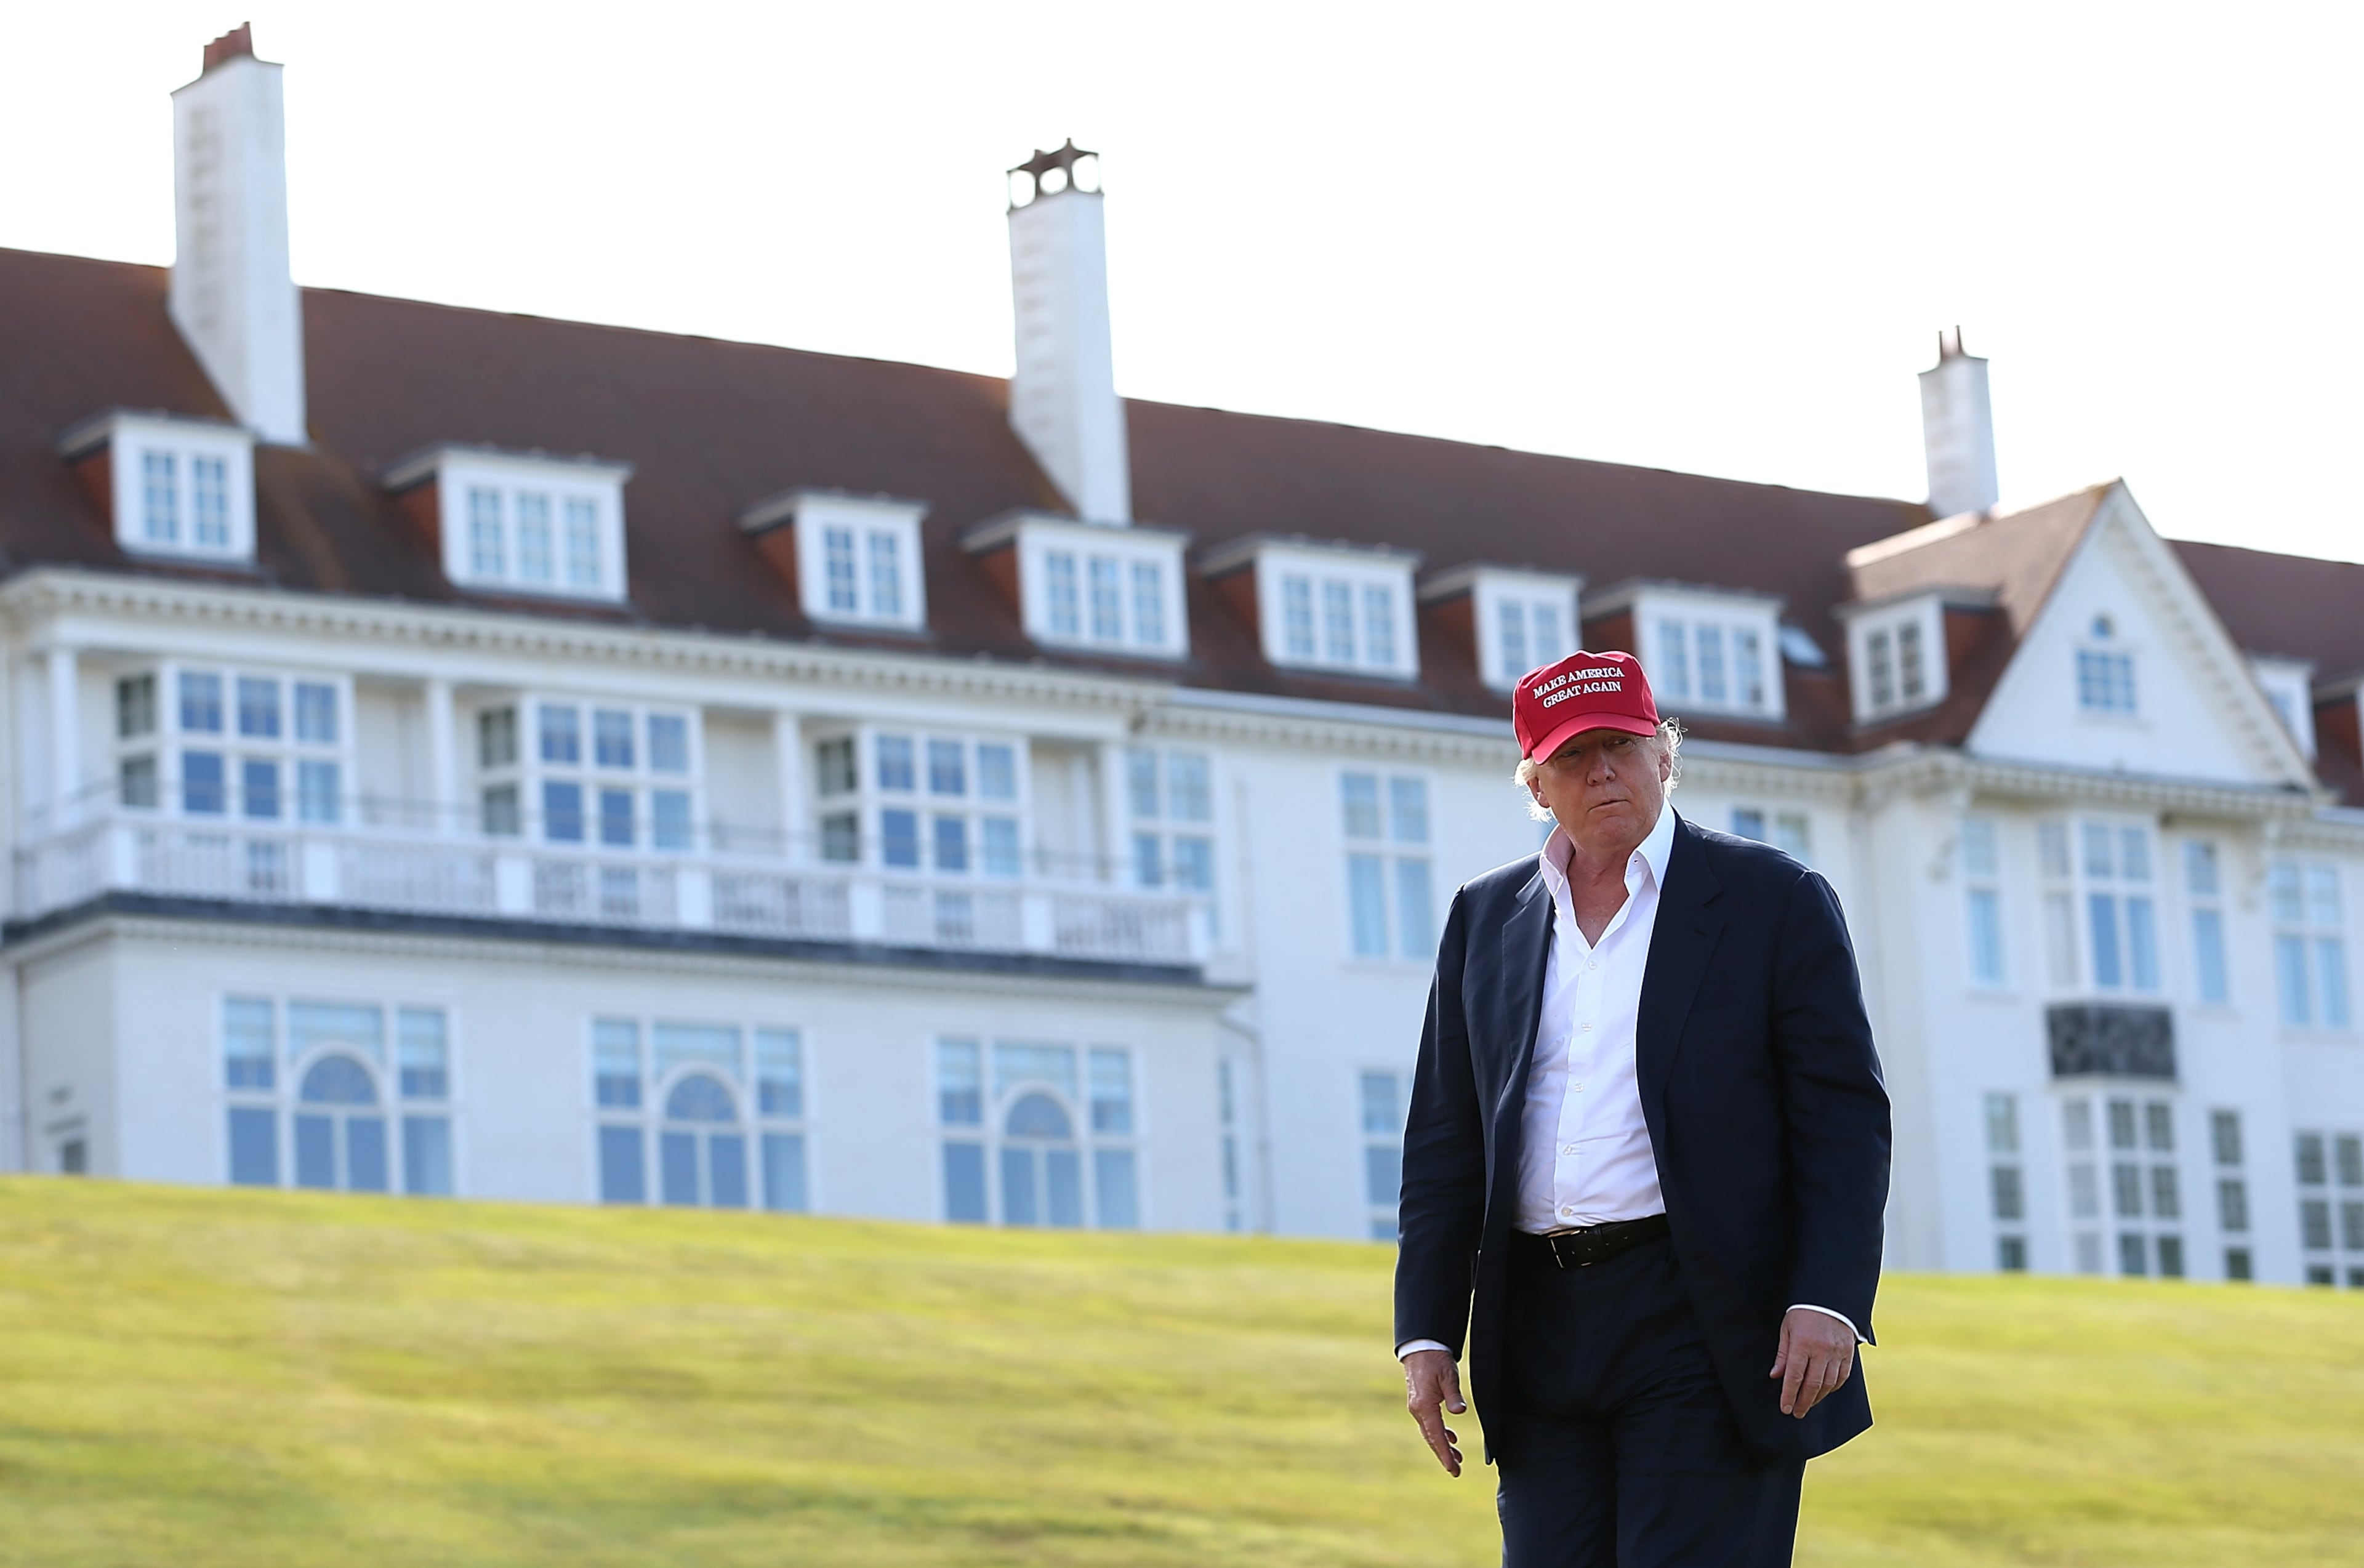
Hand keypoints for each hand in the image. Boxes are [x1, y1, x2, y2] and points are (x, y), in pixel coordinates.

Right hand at [1402, 1348, 1466, 1475]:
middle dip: (1443, 1455)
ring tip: (1457, 1458)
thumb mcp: (1449, 1376)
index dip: (1444, 1453)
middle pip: (1431, 1438)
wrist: (1420, 1347)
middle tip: (1456, 1471)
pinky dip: (1440, 1434)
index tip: (1452, 1468)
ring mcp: (1417, 1407)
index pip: (1436, 1435)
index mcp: (1424, 1405)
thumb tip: (1459, 1412)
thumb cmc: (1435, 1360)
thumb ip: (1454, 1395)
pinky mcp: (1420, 1403)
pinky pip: (1429, 1424)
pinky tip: (1451, 1438)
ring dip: (1443, 1446)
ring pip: (1430, 1432)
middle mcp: (1417, 1409)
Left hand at [1769, 1307, 1855, 1418]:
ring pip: (1829, 1384)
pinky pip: (1842, 1377)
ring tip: (1808, 1405)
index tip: (1785, 1408)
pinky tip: (1824, 1392)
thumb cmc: (1803, 1313)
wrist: (1829, 1298)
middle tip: (1796, 1413)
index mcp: (1803, 1343)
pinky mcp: (1848, 1353)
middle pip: (1812, 1385)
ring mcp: (1838, 1353)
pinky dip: (1833, 1388)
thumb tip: (1776, 1376)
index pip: (1794, 1376)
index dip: (1789, 1395)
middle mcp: (1822, 1350)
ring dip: (1817, 1398)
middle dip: (1803, 1402)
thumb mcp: (1787, 1329)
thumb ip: (1783, 1354)